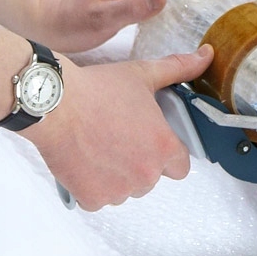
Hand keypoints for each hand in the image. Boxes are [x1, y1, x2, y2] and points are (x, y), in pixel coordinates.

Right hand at [22, 45, 214, 210]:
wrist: (51, 103)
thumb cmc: (96, 90)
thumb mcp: (143, 74)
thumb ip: (178, 69)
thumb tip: (205, 56)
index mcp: (164, 148)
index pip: (180, 167)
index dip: (166, 155)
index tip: (150, 143)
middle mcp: (146, 174)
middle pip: (151, 179)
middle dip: (139, 164)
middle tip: (119, 140)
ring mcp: (119, 190)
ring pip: (125, 190)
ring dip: (116, 177)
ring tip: (98, 148)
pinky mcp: (92, 198)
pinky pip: (98, 199)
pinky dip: (90, 186)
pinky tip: (82, 162)